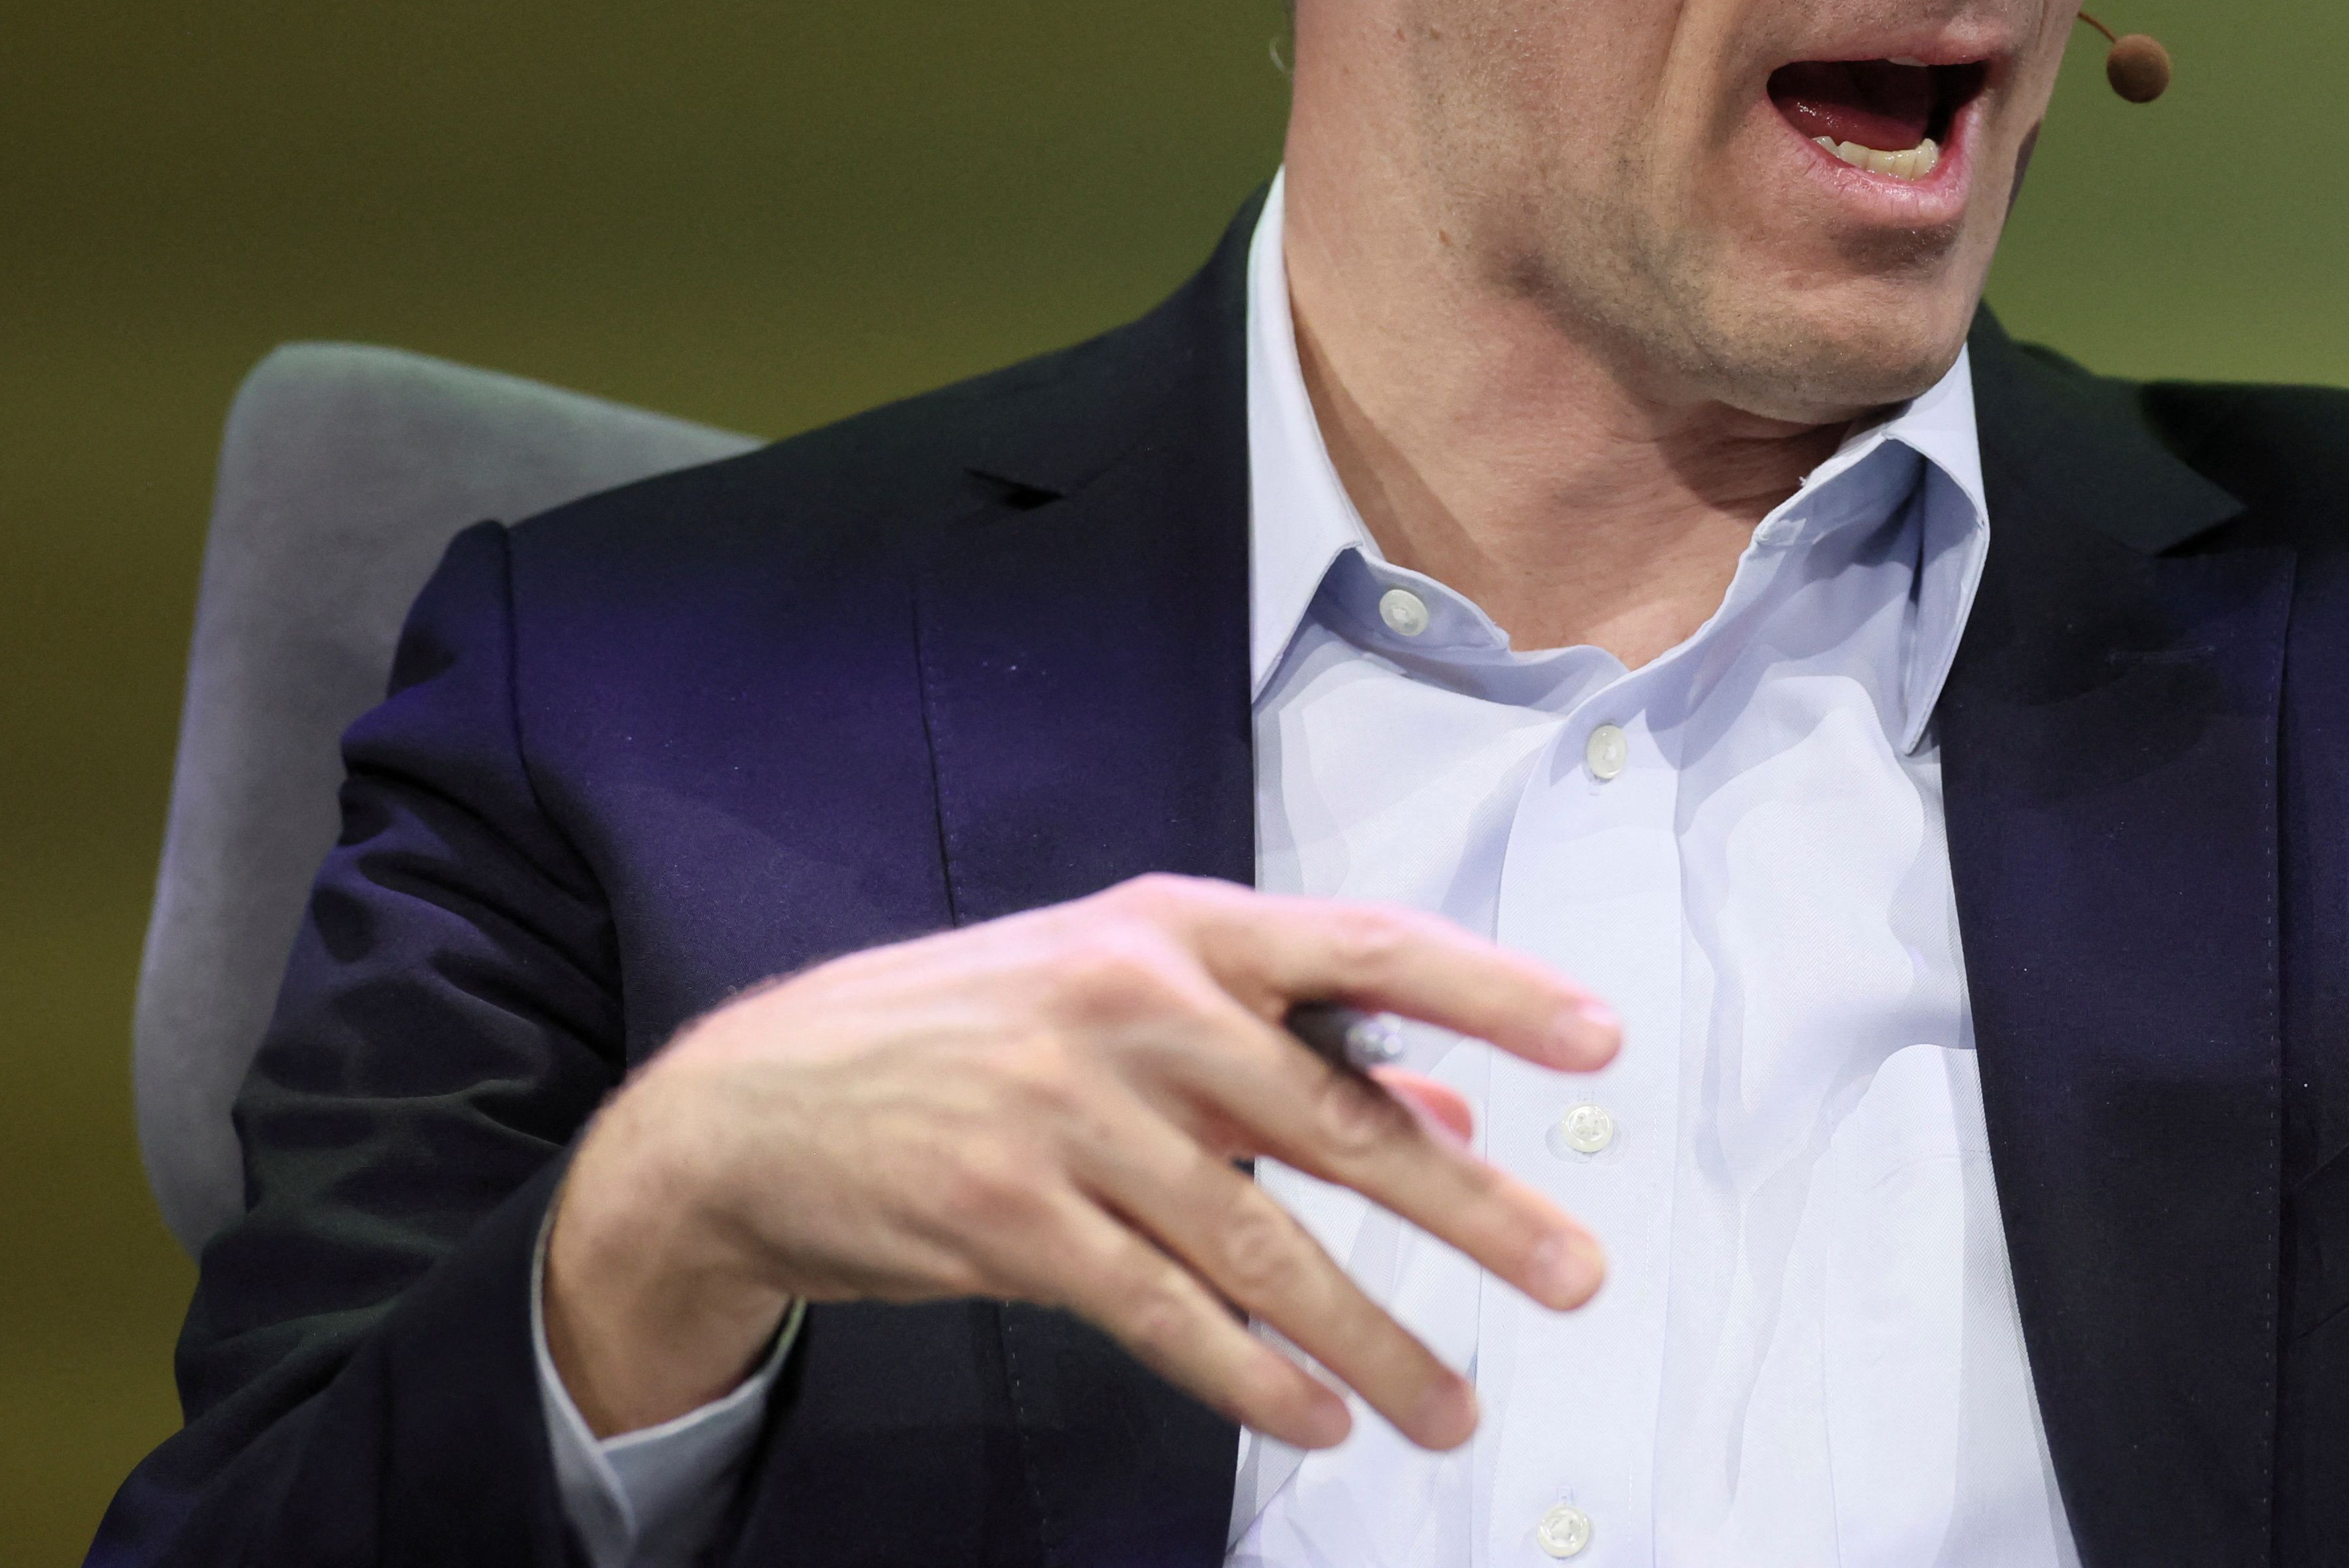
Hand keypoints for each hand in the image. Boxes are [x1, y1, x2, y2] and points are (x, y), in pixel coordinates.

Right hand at [542, 876, 1617, 1449]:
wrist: (753, 1107)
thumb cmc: (975, 1038)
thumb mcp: (1131, 1003)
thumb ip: (1295, 1054)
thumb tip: (1456, 1119)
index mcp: (1177, 930)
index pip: (1365, 950)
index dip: (1490, 993)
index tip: (1595, 1040)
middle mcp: (1135, 1007)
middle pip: (1340, 1119)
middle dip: (1470, 1213)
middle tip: (1572, 1273)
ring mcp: (1068, 1114)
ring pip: (1263, 1245)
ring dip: (1375, 1338)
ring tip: (1452, 1408)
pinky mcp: (1010, 1219)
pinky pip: (1167, 1313)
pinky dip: (1255, 1377)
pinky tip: (1320, 1417)